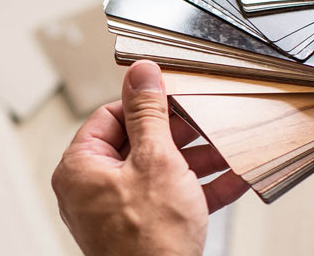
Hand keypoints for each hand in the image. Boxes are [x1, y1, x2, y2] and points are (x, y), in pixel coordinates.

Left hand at [51, 60, 247, 255]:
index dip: (143, 103)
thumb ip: (149, 113)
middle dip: (177, 133)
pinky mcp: (141, 228)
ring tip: (225, 146)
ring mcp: (116, 211)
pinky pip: (169, 198)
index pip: (109, 117)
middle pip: (137, 143)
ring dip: (195, 159)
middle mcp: (93, 189)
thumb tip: (140, 73)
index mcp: (81, 167)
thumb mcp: (155, 160)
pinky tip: (232, 178)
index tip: (169, 93)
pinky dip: (198, 188)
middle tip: (201, 119)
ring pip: (157, 171)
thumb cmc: (149, 240)